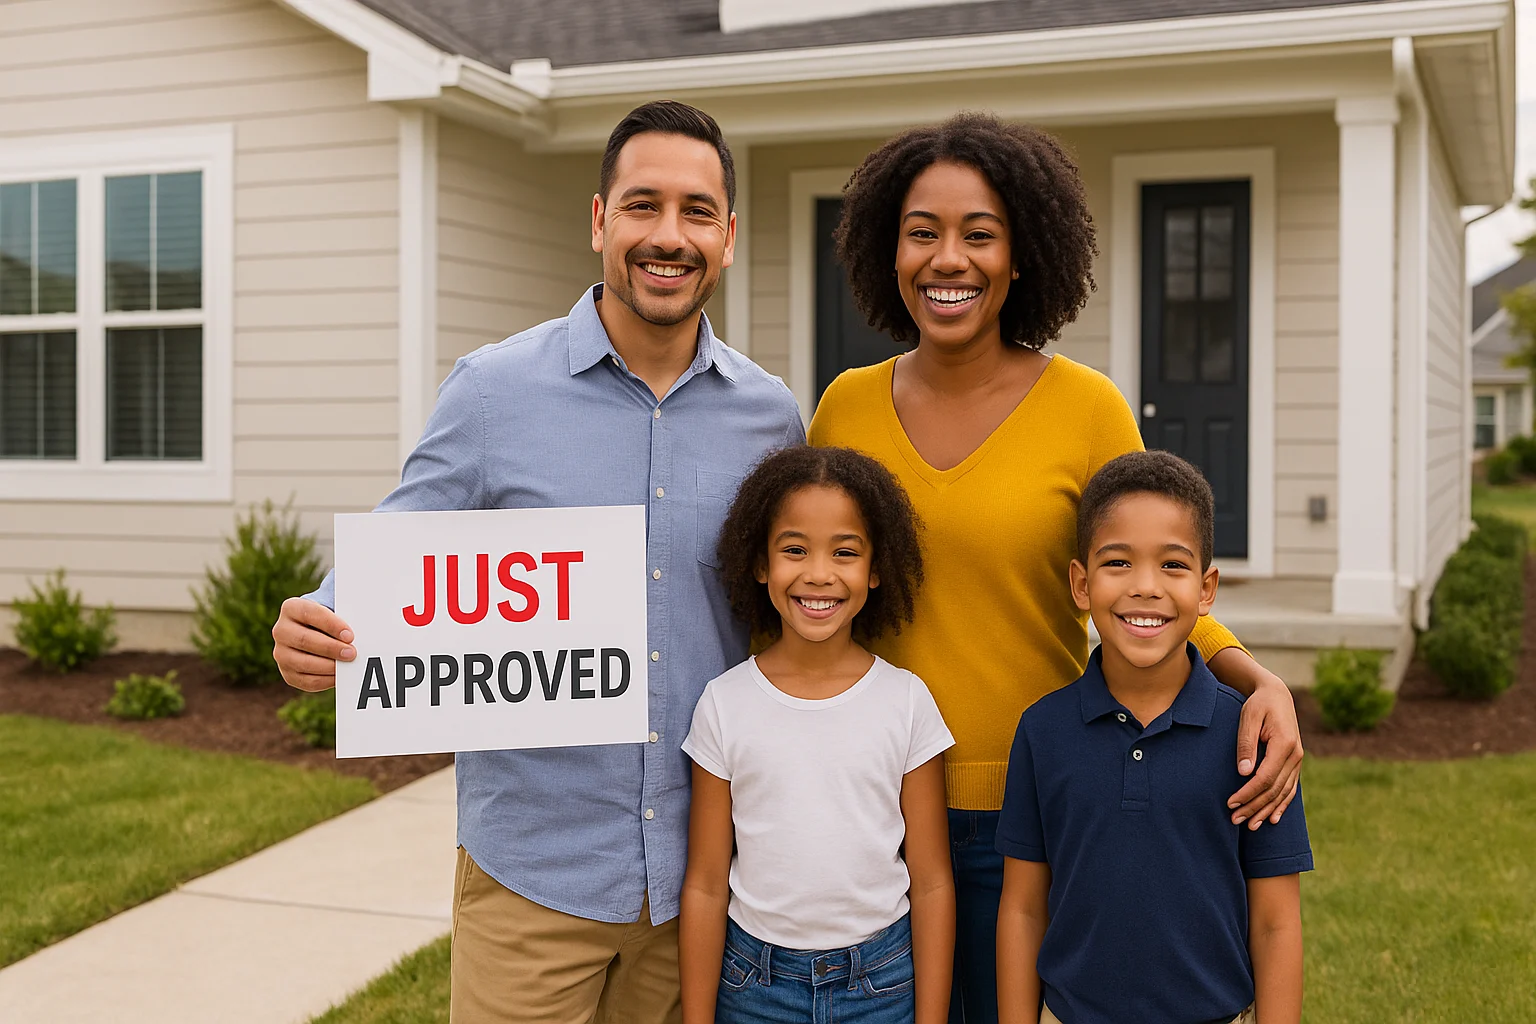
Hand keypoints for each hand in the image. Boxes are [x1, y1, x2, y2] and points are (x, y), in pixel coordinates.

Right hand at [271, 597, 354, 691]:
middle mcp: (281, 631)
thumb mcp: (335, 611)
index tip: (349, 635)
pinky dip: (325, 680)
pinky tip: (340, 676)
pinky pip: (307, 681)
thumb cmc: (332, 620)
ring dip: (329, 666)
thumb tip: (362, 629)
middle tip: (352, 653)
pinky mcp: (288, 674)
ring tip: (348, 665)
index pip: (310, 613)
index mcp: (291, 608)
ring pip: (304, 662)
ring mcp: (281, 654)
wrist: (318, 634)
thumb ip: (345, 615)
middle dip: (330, 648)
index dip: (330, 625)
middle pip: (304, 640)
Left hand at [1228, 668, 1302, 828]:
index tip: (1231, 803)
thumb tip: (1244, 773)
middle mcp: (1295, 755)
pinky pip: (1290, 789)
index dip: (1248, 793)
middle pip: (1274, 790)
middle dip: (1254, 807)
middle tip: (1234, 819)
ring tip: (1250, 825)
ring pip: (1283, 793)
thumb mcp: (1248, 718)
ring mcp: (1297, 761)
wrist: (1277, 695)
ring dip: (1266, 810)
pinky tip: (1273, 818)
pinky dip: (1281, 805)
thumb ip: (1246, 744)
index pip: (1265, 778)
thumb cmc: (1258, 704)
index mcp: (1285, 745)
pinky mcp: (1294, 763)